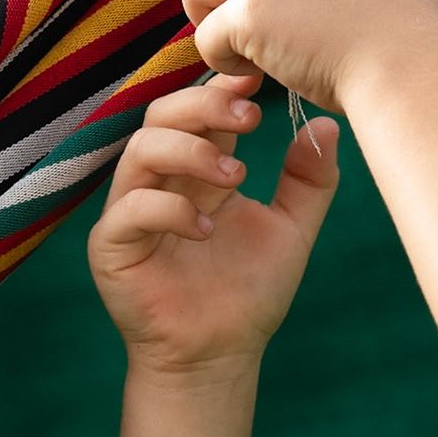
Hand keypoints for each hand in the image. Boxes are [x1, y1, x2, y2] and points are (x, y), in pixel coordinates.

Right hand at [91, 75, 338, 376]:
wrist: (220, 357)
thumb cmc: (249, 295)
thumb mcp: (293, 231)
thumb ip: (309, 181)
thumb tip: (325, 124)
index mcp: (197, 171)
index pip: (198, 112)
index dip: (222, 88)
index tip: (259, 80)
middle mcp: (159, 182)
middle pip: (161, 115)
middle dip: (204, 106)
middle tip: (249, 116)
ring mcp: (130, 211)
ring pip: (140, 150)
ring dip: (191, 153)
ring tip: (236, 177)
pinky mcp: (112, 247)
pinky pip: (130, 208)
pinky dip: (170, 210)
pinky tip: (206, 230)